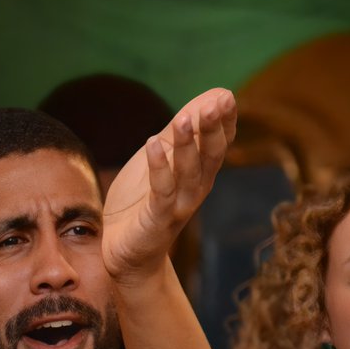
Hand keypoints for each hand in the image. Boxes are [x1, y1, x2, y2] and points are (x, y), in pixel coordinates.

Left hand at [101, 87, 235, 282]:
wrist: (123, 254)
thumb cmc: (141, 203)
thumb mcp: (160, 159)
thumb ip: (180, 131)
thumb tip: (214, 94)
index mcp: (200, 172)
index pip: (220, 142)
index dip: (225, 121)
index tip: (226, 97)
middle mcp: (196, 188)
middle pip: (211, 154)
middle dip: (214, 129)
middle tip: (216, 104)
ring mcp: (179, 205)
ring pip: (189, 171)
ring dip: (188, 144)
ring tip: (184, 119)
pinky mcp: (157, 219)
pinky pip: (161, 191)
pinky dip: (159, 167)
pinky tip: (152, 144)